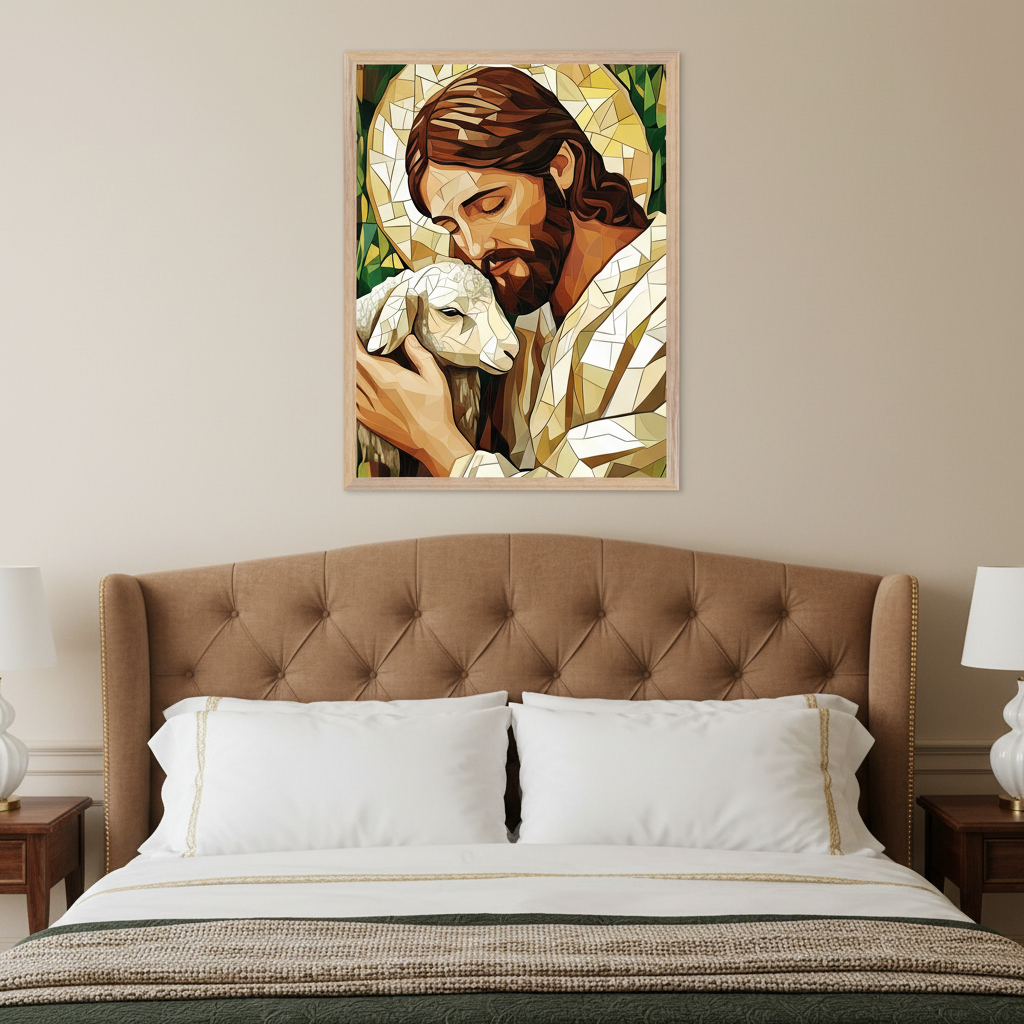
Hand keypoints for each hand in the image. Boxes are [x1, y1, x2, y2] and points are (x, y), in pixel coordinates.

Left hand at [355, 335, 474, 476]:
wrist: (433, 442)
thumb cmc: (436, 411)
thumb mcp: (436, 379)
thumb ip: (421, 356)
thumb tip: (409, 340)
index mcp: (390, 379)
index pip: (360, 356)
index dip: (352, 344)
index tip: (351, 336)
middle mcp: (375, 393)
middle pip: (351, 369)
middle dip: (349, 355)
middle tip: (349, 345)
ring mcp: (370, 408)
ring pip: (349, 384)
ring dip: (347, 372)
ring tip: (349, 362)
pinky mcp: (369, 420)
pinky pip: (351, 401)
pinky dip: (349, 390)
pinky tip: (352, 386)